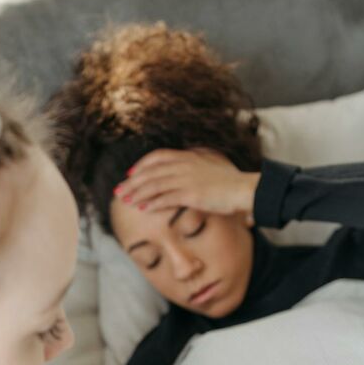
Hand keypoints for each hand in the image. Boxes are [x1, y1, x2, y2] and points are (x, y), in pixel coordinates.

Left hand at [114, 148, 259, 222]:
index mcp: (188, 157)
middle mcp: (185, 165)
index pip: (158, 157)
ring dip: (138, 193)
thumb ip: (198, 163)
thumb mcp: (212, 165)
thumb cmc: (232, 181)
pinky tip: (143, 208)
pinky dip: (152, 203)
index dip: (142, 165)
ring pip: (155, 185)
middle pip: (151, 172)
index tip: (130, 174)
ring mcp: (187, 179)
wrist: (244, 189)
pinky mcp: (191, 194)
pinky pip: (166, 198)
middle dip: (133, 182)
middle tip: (119, 191)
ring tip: (126, 201)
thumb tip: (192, 163)